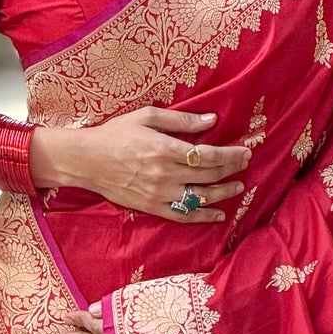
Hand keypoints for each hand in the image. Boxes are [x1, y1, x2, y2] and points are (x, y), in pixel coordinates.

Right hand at [31, 107, 248, 223]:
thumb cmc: (116, 134)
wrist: (87, 160)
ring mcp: (159, 194)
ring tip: (238, 186)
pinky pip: (183, 216)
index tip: (245, 151)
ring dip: (223, 193)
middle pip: (209, 175)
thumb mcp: (147, 116)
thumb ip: (181, 120)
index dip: (231, 155)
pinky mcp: (152, 207)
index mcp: (165, 149)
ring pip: (200, 198)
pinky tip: (219, 214)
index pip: (208, 155)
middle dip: (231, 169)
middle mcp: (165, 174)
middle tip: (245, 163)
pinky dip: (203, 216)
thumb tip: (211, 120)